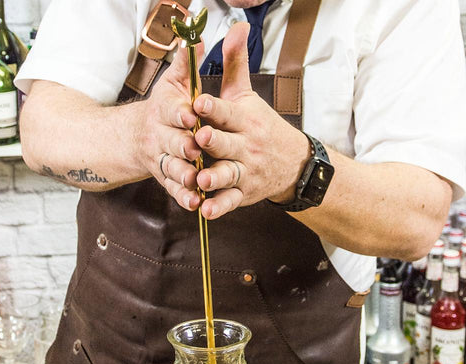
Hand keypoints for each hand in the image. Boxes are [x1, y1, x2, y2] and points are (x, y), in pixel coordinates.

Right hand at [136, 45, 203, 210]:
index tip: (191, 113)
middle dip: (184, 144)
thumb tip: (196, 29)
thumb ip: (186, 62)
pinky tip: (196, 204)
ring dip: (183, 174)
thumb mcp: (173, 82)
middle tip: (197, 148)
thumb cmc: (164, 107)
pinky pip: (173, 190)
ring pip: (172, 168)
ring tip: (196, 179)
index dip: (180, 112)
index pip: (171, 111)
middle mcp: (160, 136)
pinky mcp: (166, 178)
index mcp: (164, 111)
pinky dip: (183, 198)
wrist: (137, 138)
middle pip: (172, 141)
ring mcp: (162, 159)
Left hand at [193, 23, 310, 219]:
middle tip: (198, 138)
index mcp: (246, 119)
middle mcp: (246, 146)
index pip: (228, 111)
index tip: (199, 100)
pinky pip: (230, 201)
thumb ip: (237, 64)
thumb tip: (236, 26)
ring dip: (216, 177)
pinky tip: (205, 211)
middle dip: (213, 141)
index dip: (214, 107)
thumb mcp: (249, 95)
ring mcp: (245, 171)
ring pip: (228, 174)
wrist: (292, 163)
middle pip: (226, 143)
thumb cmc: (262, 126)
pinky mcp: (243, 192)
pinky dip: (219, 207)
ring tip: (202, 179)